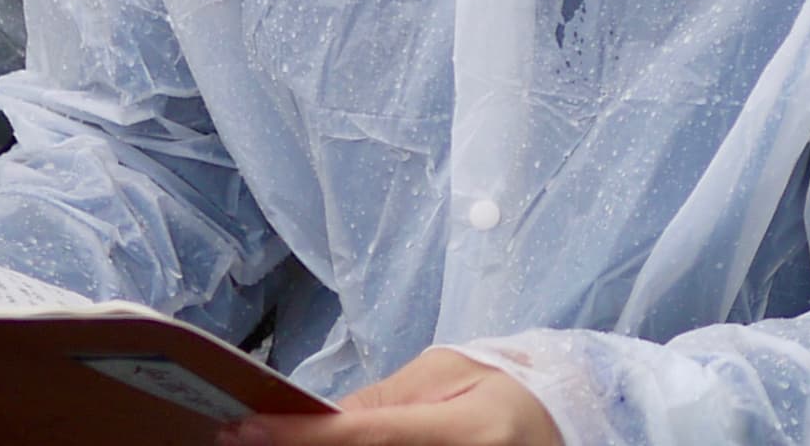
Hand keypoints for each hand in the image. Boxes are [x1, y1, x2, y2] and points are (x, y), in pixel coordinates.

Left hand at [219, 350, 558, 445]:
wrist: (566, 422)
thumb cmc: (509, 387)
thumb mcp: (452, 372)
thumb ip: (387, 399)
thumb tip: (319, 418)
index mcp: (468, 428)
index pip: (370, 434)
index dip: (304, 435)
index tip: (247, 428)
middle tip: (243, 442)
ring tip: (267, 444)